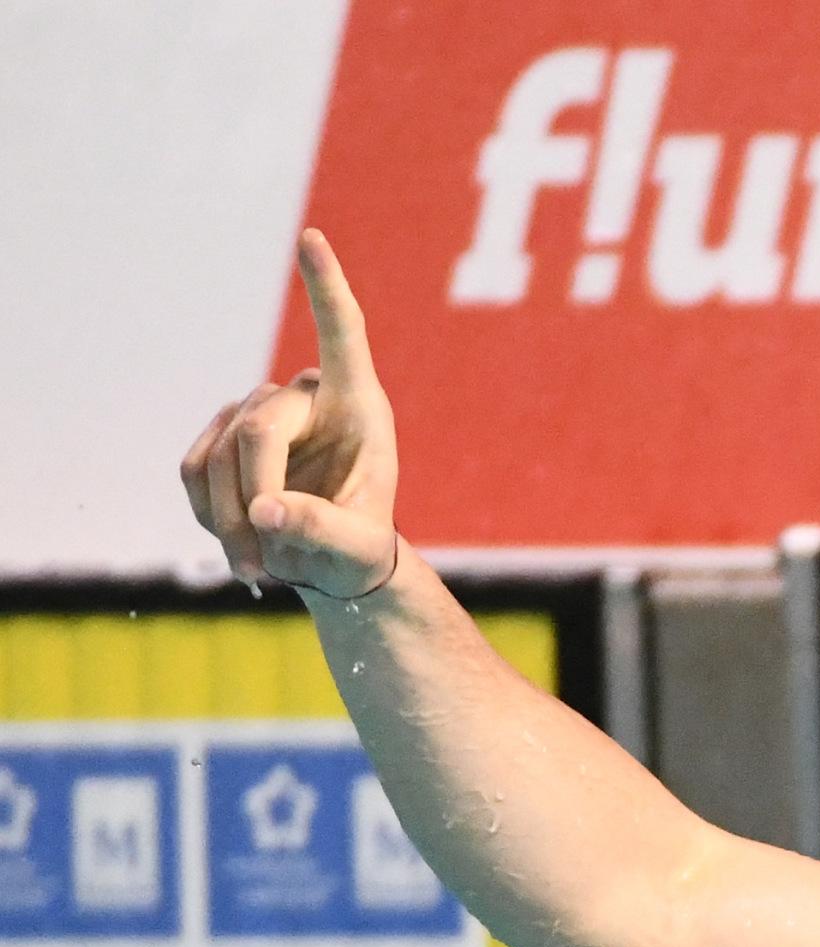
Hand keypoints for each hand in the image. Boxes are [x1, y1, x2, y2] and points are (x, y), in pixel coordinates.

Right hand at [179, 228, 399, 599]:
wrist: (330, 565)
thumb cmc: (359, 549)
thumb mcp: (356, 551)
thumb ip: (320, 529)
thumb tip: (263, 511)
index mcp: (359, 405)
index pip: (343, 336)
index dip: (326, 288)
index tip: (312, 238)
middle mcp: (306, 397)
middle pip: (258, 431)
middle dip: (255, 499)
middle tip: (268, 566)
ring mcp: (256, 413)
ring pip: (219, 457)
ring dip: (230, 522)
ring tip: (264, 571)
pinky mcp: (219, 438)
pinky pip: (194, 473)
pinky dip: (209, 518)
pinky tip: (241, 548)